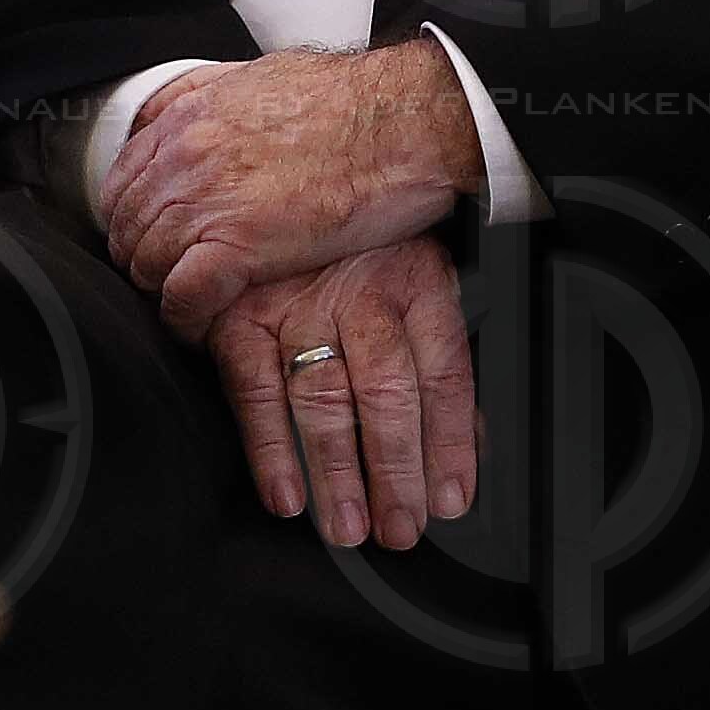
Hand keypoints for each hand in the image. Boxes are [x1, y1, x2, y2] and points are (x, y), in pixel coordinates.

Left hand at [104, 43, 480, 329]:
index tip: (149, 236)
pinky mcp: (239, 244)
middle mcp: (187, 156)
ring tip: (188, 304)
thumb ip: (211, 90)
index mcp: (190, 115)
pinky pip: (182, 295)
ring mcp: (208, 200)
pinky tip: (199, 325)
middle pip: (127, 226)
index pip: (121, 180)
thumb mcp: (264, 74)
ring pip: (145, 264)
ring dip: (162, 289)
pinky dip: (184, 318)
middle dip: (141, 257)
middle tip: (167, 277)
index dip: (130, 216)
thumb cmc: (355, 102)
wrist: (404, 120)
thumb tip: (187, 101)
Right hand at [210, 241, 478, 548]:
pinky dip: (269, 448)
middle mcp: (360, 292)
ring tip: (348, 527)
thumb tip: (468, 445)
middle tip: (399, 528)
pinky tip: (287, 494)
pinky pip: (255, 390)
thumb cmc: (361, 248)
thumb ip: (440, 363)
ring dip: (337, 472)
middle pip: (387, 392)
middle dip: (395, 471)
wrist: (279, 181)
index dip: (451, 443)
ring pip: (324, 397)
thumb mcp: (417, 280)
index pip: (444, 373)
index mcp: (418, 280)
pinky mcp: (241, 315)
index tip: (450, 500)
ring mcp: (298, 302)